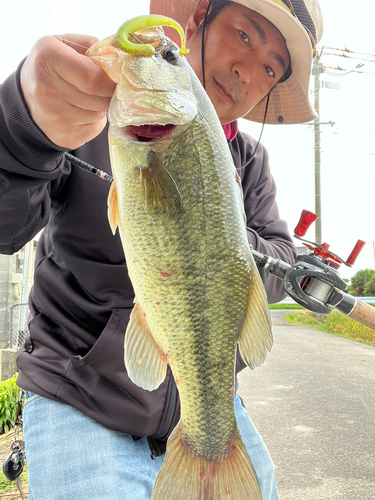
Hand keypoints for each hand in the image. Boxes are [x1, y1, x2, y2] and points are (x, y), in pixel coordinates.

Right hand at [20, 34, 115, 148]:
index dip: (111, 81)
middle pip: (100, 98)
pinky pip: (95, 128)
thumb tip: (121, 61)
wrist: (25, 100)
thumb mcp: (64, 44)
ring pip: (99, 113)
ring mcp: (56, 118)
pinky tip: (81, 112)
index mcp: (48, 60)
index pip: (93, 78)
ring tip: (86, 98)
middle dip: (109, 93)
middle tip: (106, 87)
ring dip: (101, 106)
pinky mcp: (65, 137)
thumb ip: (93, 47)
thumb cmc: (52, 67)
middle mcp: (48, 91)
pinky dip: (94, 120)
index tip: (118, 79)